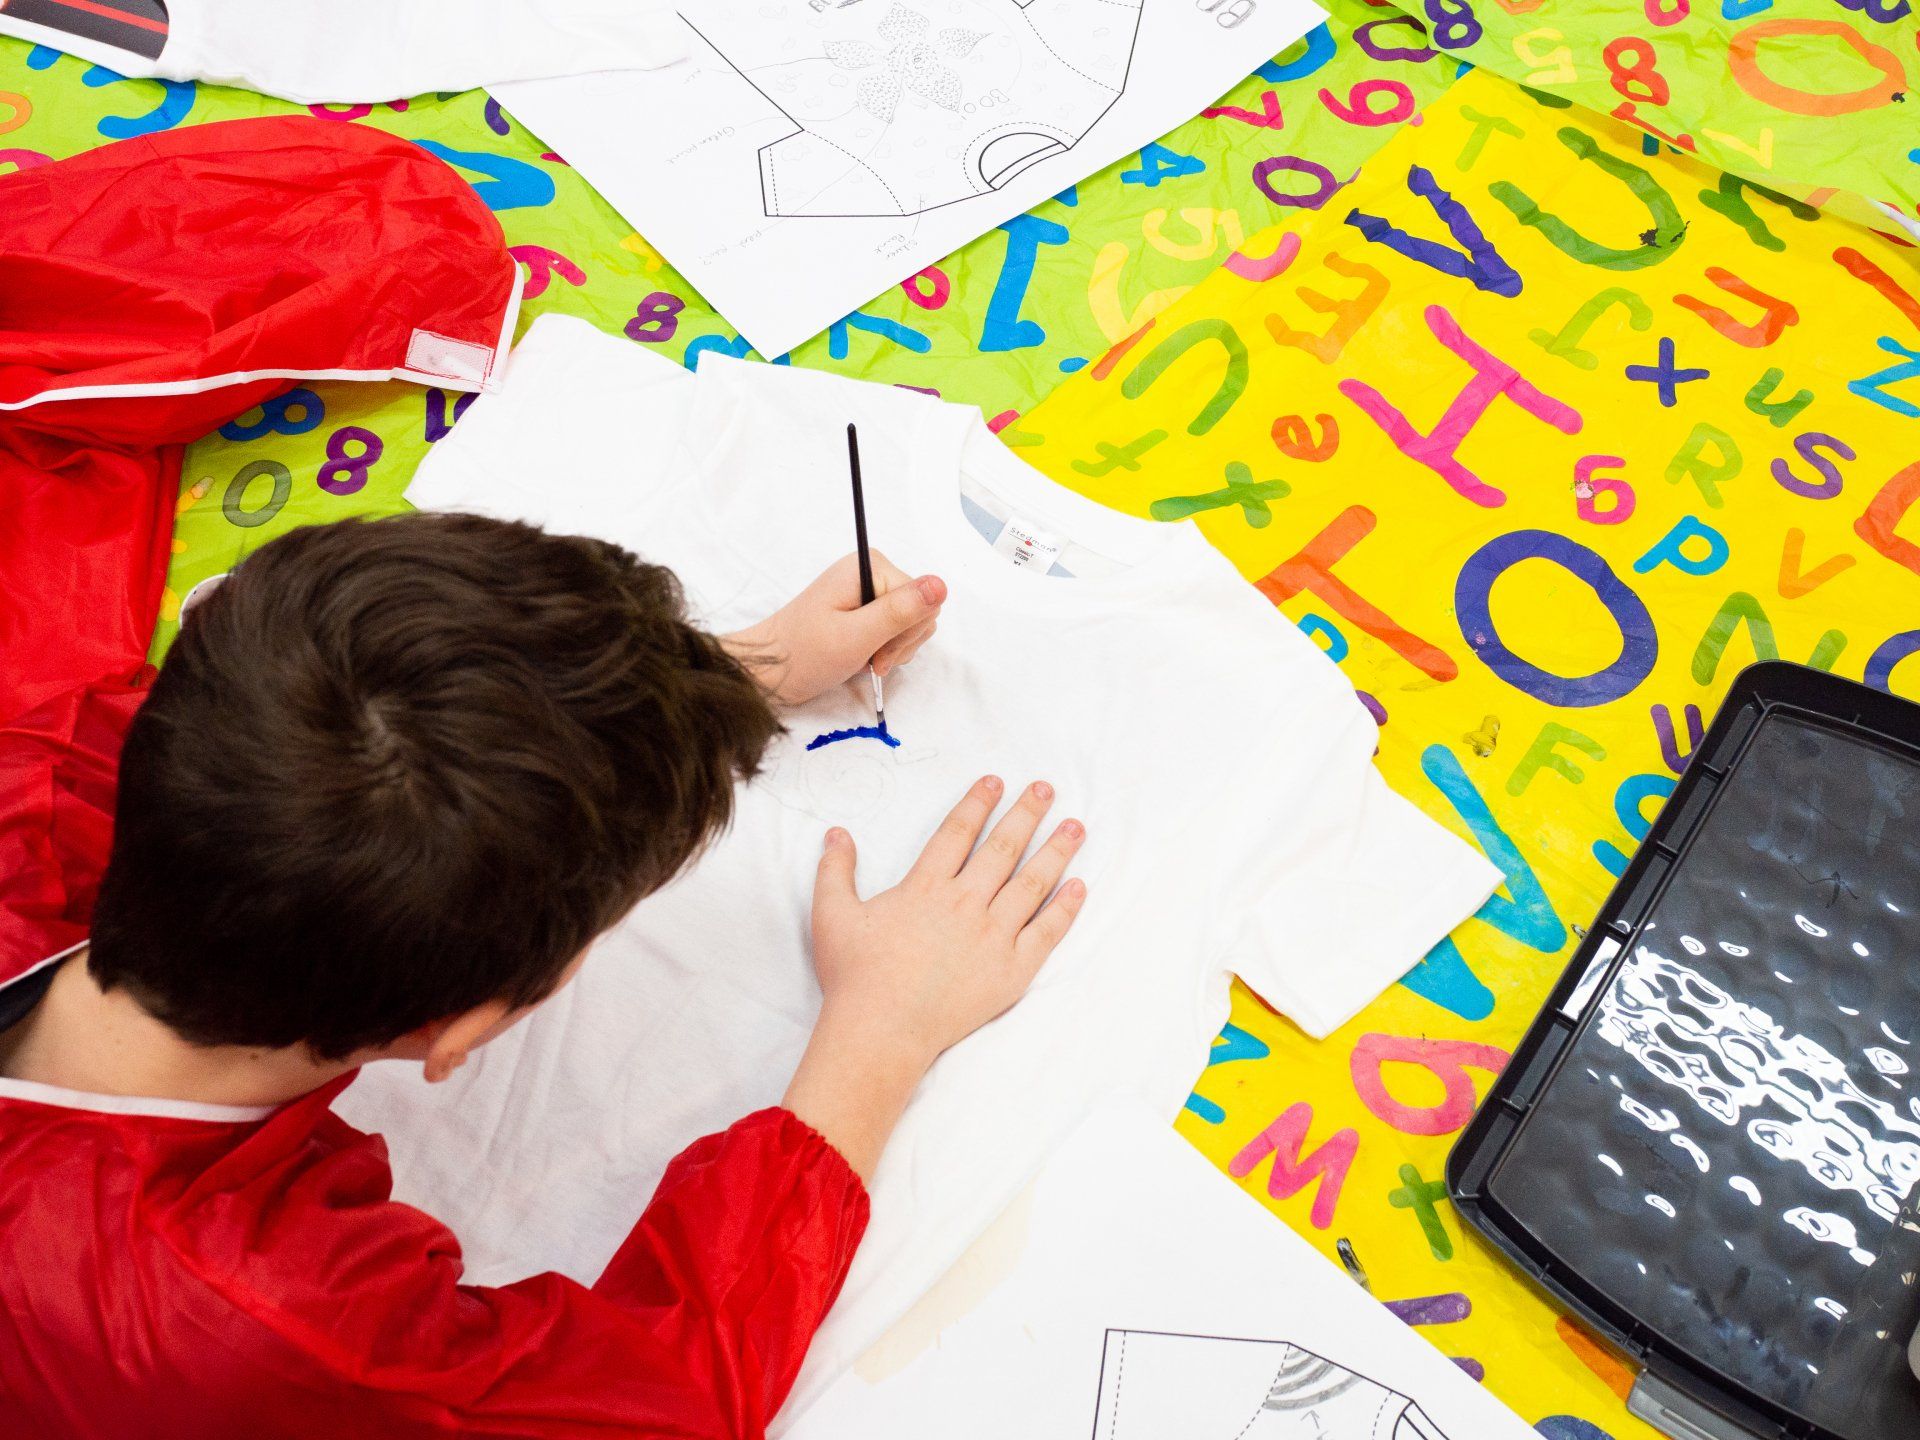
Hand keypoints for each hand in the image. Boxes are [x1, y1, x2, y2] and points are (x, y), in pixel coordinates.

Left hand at [724, 552, 944, 708]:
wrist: (771, 672)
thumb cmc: (805, 654)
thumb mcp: (857, 636)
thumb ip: (901, 611)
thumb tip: (940, 585)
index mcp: (870, 567)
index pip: (923, 600)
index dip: (905, 633)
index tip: (876, 653)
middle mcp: (872, 572)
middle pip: (920, 611)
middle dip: (899, 643)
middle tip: (869, 658)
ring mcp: (869, 591)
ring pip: (911, 625)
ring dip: (891, 650)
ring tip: (861, 659)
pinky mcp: (865, 610)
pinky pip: (896, 631)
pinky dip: (883, 651)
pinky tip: (861, 657)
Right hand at [782, 777, 1087, 1177]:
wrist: (882, 1030)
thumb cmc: (855, 977)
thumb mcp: (831, 916)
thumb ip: (835, 871)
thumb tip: (837, 833)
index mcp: (925, 887)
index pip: (958, 832)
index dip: (977, 803)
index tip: (995, 781)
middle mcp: (965, 904)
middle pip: (1003, 848)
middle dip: (1027, 813)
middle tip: (1046, 788)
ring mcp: (992, 936)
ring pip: (1032, 883)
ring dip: (1056, 851)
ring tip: (1076, 827)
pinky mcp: (1011, 970)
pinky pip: (1046, 933)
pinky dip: (1065, 909)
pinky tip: (1079, 887)